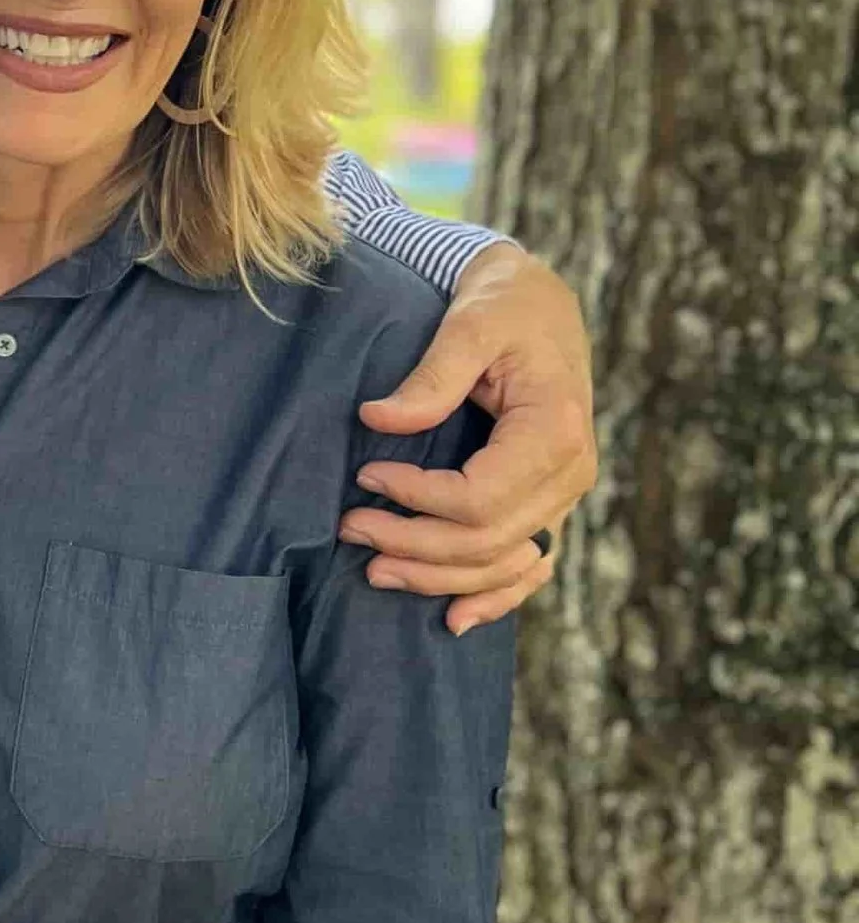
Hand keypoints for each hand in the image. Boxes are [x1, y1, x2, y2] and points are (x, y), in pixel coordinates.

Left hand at [345, 242, 596, 631]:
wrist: (541, 303)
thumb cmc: (504, 305)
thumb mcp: (470, 323)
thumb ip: (430, 376)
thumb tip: (376, 420)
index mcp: (556, 430)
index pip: (481, 497)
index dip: (419, 500)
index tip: (365, 477)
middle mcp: (571, 472)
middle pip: (488, 541)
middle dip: (414, 545)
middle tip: (350, 528)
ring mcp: (565, 494)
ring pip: (503, 564)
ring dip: (439, 578)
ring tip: (375, 571)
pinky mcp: (550, 503)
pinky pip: (528, 566)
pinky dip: (495, 597)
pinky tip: (455, 619)